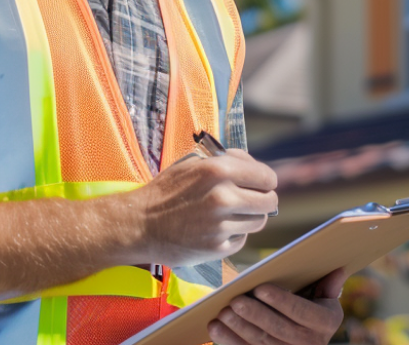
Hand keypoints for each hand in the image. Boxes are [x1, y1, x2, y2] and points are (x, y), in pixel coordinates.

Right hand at [124, 149, 277, 265]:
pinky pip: (241, 239)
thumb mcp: (193, 163)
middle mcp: (222, 197)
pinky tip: (217, 228)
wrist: (139, 224)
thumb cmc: (166, 190)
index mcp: (218, 170)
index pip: (267, 177)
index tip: (260, 184)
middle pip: (269, 201)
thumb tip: (254, 166)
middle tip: (251, 200)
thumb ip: (226, 161)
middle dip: (263, 199)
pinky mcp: (216, 248)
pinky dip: (234, 234)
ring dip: (249, 217)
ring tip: (231, 214)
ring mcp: (220, 225)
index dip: (265, 180)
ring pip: (258, 221)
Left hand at [208, 268, 347, 344]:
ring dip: (238, 328)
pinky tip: (215, 327)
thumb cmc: (313, 312)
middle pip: (277, 328)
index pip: (301, 311)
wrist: (308, 344)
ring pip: (260, 343)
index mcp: (325, 323)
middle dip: (254, 314)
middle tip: (234, 301)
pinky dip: (228, 341)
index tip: (260, 288)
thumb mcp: (325, 300)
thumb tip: (337, 270)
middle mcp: (310, 343)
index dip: (280, 300)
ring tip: (222, 312)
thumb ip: (328, 285)